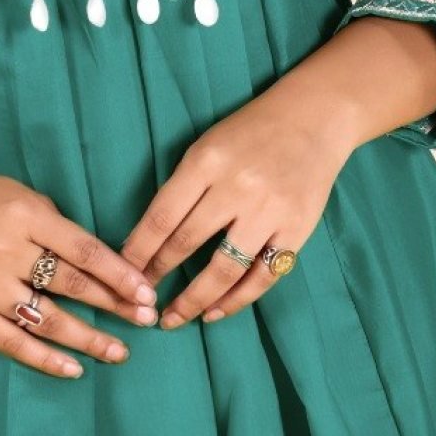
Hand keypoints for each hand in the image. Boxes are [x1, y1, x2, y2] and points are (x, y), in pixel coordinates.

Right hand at [0, 166, 161, 379]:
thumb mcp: (16, 193)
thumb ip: (52, 223)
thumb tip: (95, 260)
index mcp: (22, 215)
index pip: (82, 249)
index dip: (118, 273)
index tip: (146, 290)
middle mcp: (5, 251)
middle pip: (71, 285)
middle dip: (114, 304)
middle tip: (147, 319)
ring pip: (48, 319)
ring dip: (89, 338)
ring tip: (120, 351)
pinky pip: (13, 342)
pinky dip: (46, 359)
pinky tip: (74, 369)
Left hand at [118, 70, 353, 329]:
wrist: (313, 118)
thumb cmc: (250, 131)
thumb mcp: (207, 146)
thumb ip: (183, 186)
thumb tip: (149, 237)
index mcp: (206, 162)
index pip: (162, 216)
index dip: (139, 250)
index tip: (123, 273)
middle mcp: (236, 187)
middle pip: (187, 243)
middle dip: (159, 275)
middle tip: (141, 300)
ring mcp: (269, 212)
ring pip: (224, 269)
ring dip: (195, 300)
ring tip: (174, 317)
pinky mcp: (297, 230)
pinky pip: (262, 275)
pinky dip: (236, 299)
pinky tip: (215, 311)